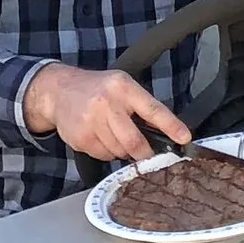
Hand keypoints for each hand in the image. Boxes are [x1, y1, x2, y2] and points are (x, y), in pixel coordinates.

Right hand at [22, 61, 191, 163]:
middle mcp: (107, 103)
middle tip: (146, 154)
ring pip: (119, 152)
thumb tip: (166, 134)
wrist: (59, 91)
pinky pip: (103, 156)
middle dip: (144, 153)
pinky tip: (98, 137)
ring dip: (122, 151)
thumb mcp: (121, 86)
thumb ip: (141, 107)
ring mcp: (91, 121)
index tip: (184, 138)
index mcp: (123, 87)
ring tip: (113, 134)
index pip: (152, 109)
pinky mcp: (80, 137)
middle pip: (134, 141)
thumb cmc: (96, 89)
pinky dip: (106, 152)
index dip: (171, 126)